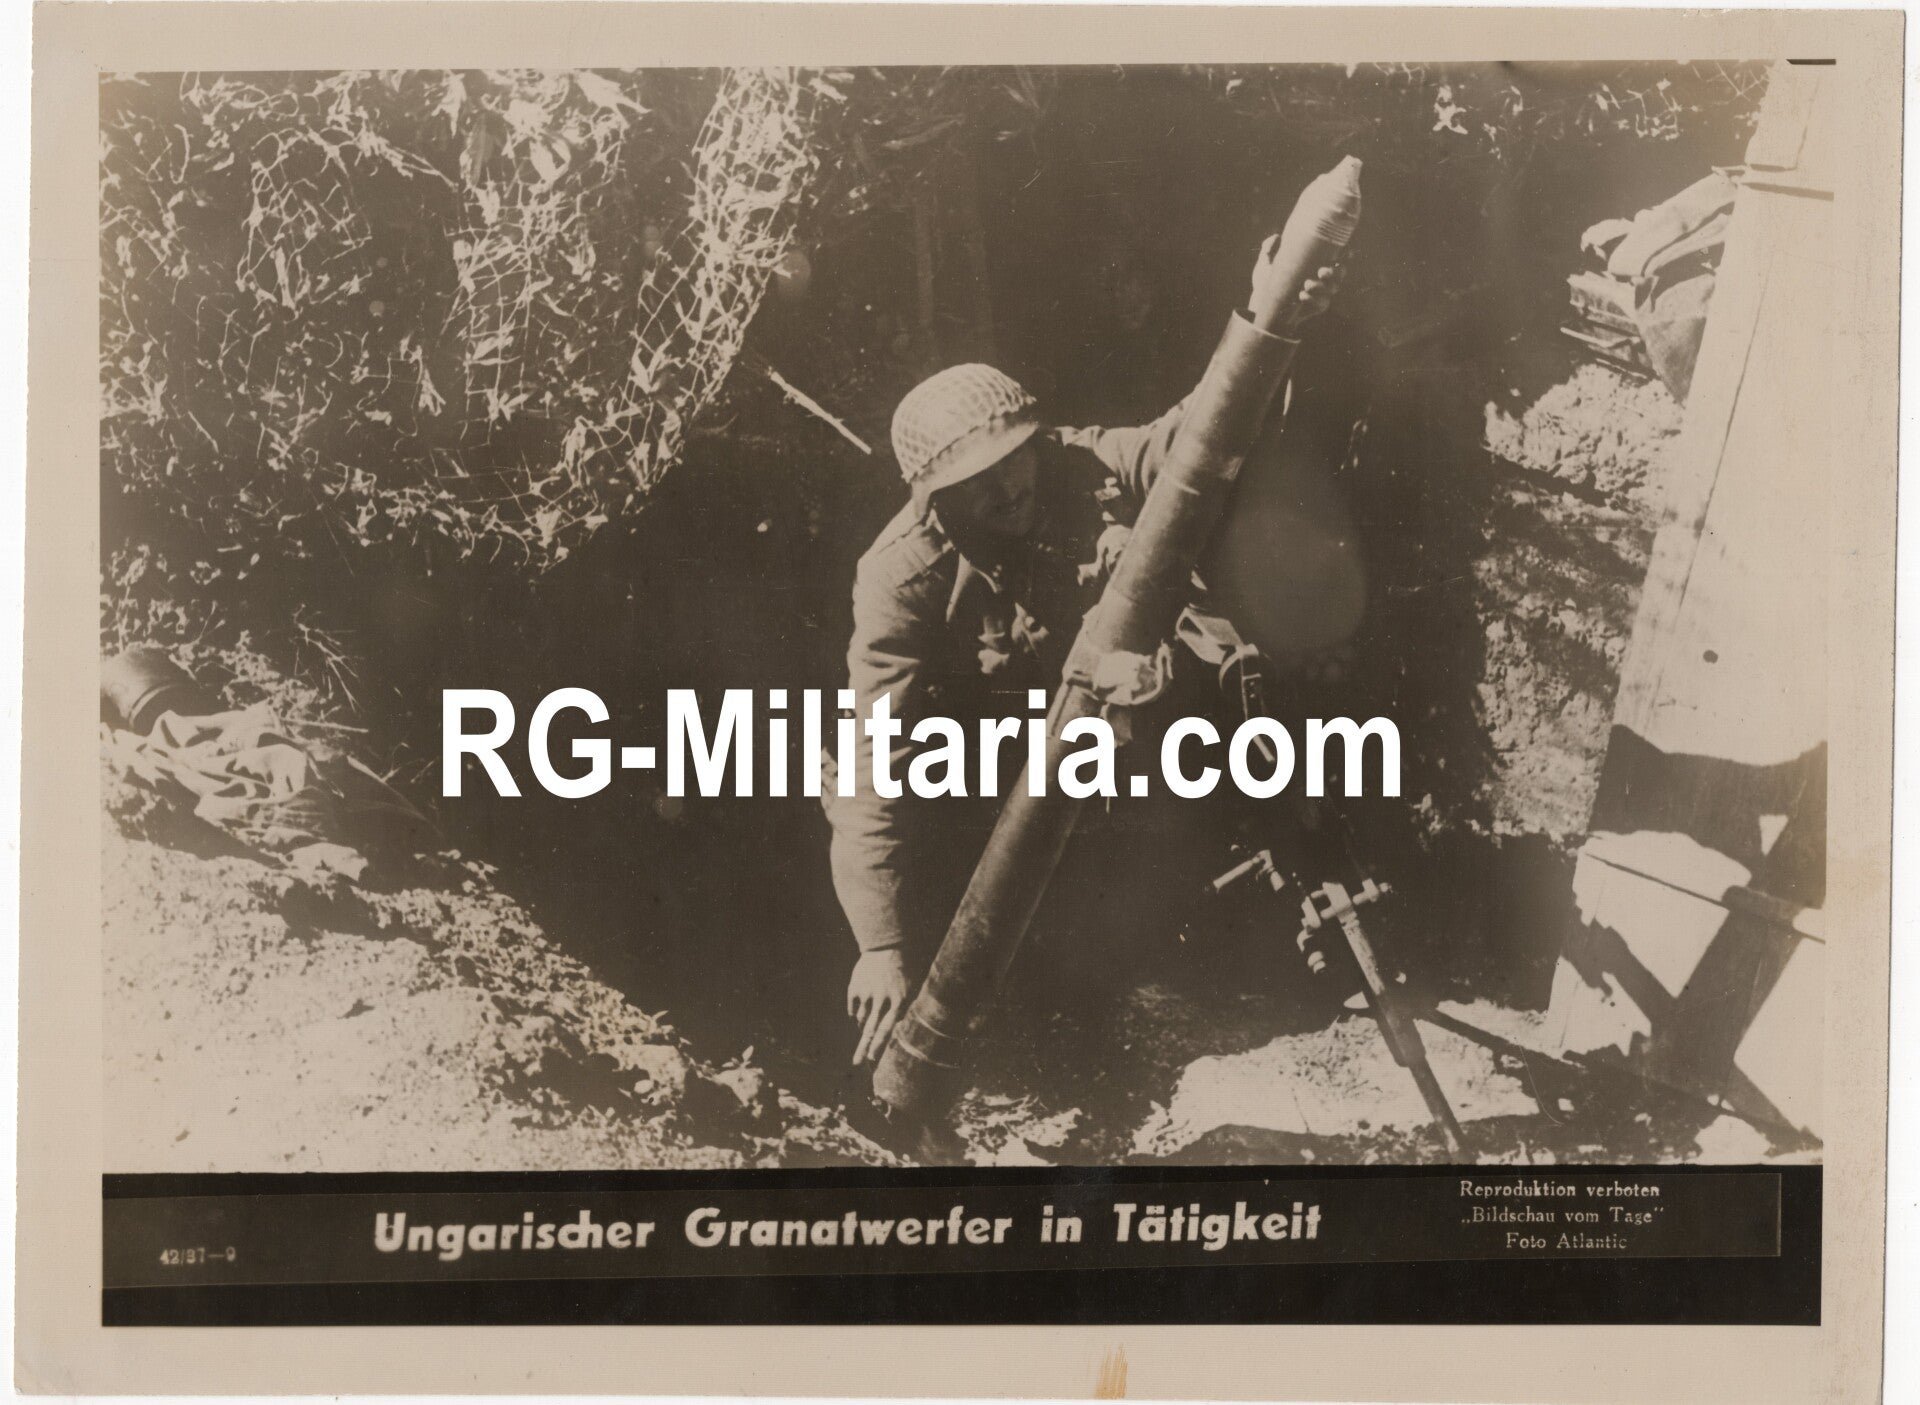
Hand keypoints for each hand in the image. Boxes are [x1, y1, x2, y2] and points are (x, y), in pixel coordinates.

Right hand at [848, 949, 910, 1065]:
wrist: (886, 945)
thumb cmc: (903, 968)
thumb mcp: (910, 988)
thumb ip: (904, 1008)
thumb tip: (897, 1027)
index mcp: (898, 1000)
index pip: (887, 1028)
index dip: (879, 1044)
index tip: (873, 1058)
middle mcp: (881, 999)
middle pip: (870, 1029)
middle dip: (864, 1048)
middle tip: (857, 1063)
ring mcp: (866, 993)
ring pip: (862, 1019)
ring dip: (864, 1025)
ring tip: (869, 1020)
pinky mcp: (855, 988)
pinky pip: (853, 1009)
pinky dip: (856, 1013)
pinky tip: (862, 1010)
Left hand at [1250, 241, 1345, 326]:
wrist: (1261, 307)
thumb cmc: (1265, 283)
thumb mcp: (1265, 264)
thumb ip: (1269, 248)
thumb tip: (1277, 237)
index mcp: (1315, 263)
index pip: (1335, 256)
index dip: (1343, 253)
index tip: (1342, 251)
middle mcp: (1322, 278)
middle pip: (1340, 272)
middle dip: (1334, 271)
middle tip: (1321, 272)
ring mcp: (1321, 293)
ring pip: (1333, 288)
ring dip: (1321, 286)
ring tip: (1306, 285)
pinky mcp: (1317, 307)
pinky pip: (1322, 303)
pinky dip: (1314, 300)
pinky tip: (1301, 296)